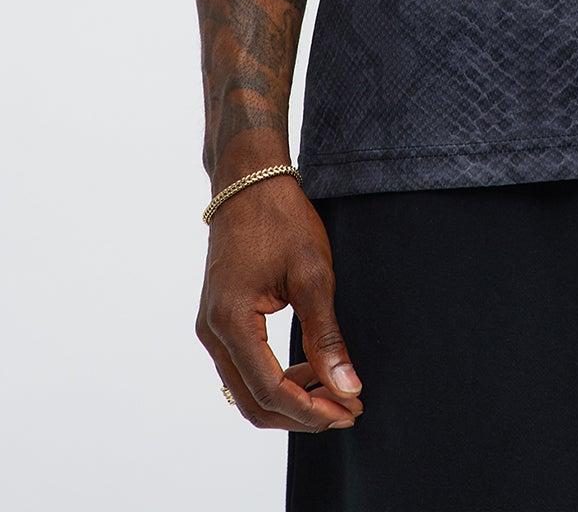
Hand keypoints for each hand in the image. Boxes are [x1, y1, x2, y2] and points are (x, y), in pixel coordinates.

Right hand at [195, 176, 363, 430]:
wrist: (249, 180)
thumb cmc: (282, 219)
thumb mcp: (314, 275)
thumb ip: (327, 337)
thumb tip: (347, 388)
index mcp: (230, 322)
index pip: (269, 391)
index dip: (311, 411)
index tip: (349, 413)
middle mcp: (212, 332)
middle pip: (253, 402)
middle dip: (302, 414)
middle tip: (347, 411)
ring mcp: (211, 327)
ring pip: (247, 389)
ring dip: (290, 398)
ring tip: (336, 392)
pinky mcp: (219, 319)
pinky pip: (245, 366)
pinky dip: (277, 377)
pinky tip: (311, 369)